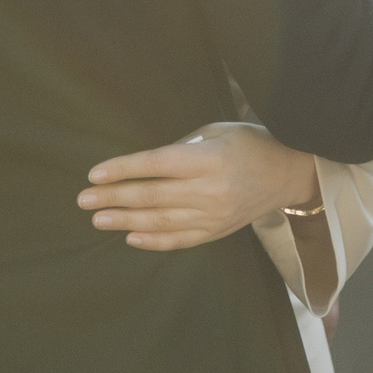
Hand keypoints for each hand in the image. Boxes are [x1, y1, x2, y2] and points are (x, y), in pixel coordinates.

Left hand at [80, 122, 321, 250]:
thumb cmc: (252, 144)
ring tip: (98, 219)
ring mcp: (215, 215)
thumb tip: (144, 165)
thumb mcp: (219, 132)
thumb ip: (183, 147)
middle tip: (83, 201)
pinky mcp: (218, 232)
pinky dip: (153, 240)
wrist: (290, 173)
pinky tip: (131, 236)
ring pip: (161, 221)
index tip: (94, 174)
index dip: (123, 170)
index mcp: (210, 159)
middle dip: (114, 198)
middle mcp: (211, 190)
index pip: (157, 165)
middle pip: (153, 196)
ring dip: (125, 221)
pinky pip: (180, 240)